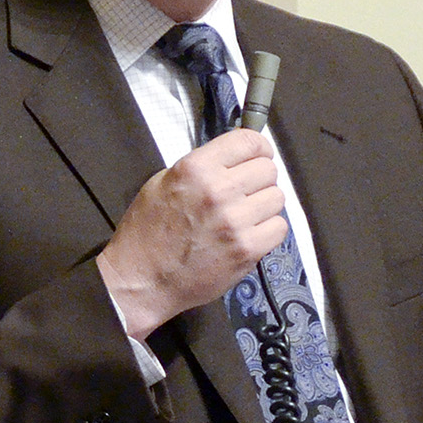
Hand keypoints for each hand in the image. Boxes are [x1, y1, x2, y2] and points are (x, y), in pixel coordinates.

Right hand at [97, 129, 288, 338]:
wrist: (143, 280)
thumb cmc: (148, 232)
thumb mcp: (162, 183)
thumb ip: (202, 167)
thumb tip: (235, 158)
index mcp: (196, 168)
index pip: (250, 141)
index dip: (259, 148)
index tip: (257, 156)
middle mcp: (219, 190)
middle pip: (268, 169)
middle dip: (259, 179)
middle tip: (245, 192)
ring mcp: (235, 221)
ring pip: (277, 198)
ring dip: (264, 205)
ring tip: (244, 216)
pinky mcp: (247, 249)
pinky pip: (279, 228)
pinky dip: (268, 230)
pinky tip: (249, 234)